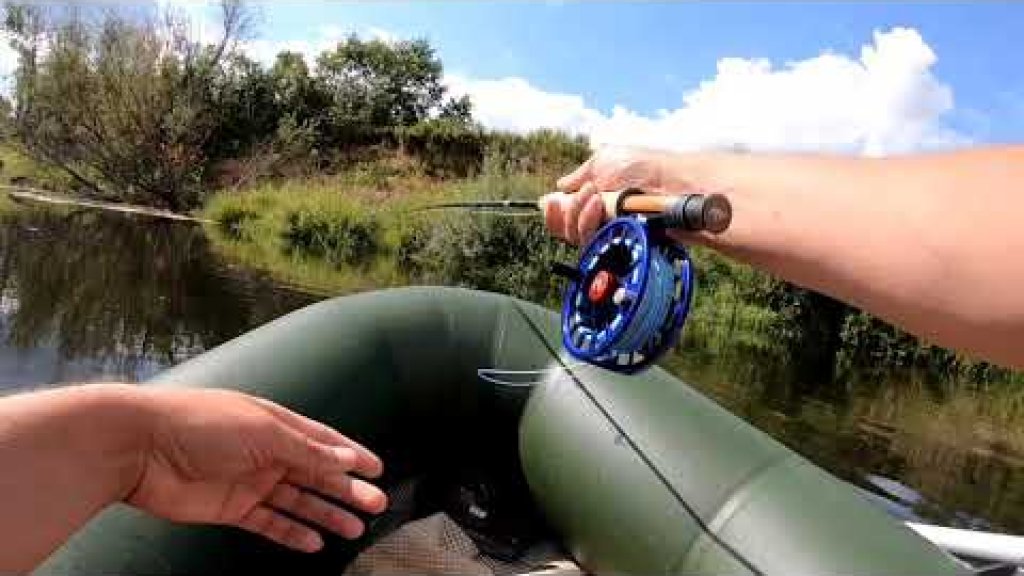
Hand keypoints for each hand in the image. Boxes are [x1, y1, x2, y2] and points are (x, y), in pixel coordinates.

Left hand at [126, 388, 386, 553]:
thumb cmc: (201, 424)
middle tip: (376, 505)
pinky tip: (314, 542)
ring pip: (298, 501)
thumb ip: (307, 449)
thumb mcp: (263, 431)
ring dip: (326, 514)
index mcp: (276, 424)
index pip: (324, 441)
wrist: (140, 448)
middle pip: (316, 474)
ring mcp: (249, 481)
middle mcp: (266, 452)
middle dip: (346, 490)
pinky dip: (292, 533)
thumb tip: (346, 458)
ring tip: (355, 528)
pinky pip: (269, 523)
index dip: (351, 455)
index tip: (378, 470)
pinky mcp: (231, 508)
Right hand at [542, 146, 681, 244]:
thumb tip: (560, 187)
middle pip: (566, 231)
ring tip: (596, 195)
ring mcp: (609, 235)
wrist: (668, 181)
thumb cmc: (642, 167)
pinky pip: (590, 245)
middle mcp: (600, 222)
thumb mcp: (603, 161)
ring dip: (577, 214)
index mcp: (593, 202)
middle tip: (588, 191)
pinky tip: (598, 205)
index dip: (553, 214)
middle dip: (568, 210)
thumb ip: (579, 176)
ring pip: (576, 238)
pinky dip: (587, 223)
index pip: (565, 219)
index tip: (549, 201)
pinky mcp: (618, 245)